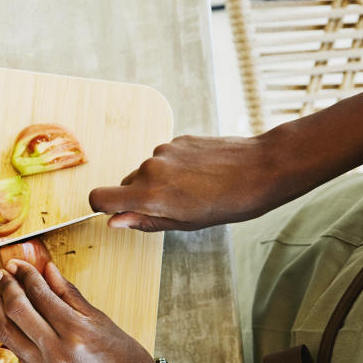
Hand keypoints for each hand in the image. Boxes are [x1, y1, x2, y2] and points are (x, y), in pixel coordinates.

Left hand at [0, 259, 153, 362]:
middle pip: (16, 311)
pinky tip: (9, 315)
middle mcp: (56, 351)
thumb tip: (46, 269)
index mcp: (76, 331)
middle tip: (1, 272)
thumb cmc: (123, 355)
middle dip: (5, 286)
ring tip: (0, 292)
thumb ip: (68, 293)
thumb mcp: (100, 319)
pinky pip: (15, 348)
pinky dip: (8, 327)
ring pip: (6, 332)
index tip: (17, 263)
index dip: (25, 274)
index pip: (40, 295)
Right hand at [88, 133, 289, 231]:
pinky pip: (164, 158)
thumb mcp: (185, 223)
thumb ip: (145, 220)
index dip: (102, 207)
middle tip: (172, 206)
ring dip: (160, 182)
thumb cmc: (230, 202)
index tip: (115, 212)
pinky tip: (200, 175)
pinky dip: (174, 168)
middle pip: (125, 184)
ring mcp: (164, 150)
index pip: (99, 197)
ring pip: (147, 171)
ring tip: (192, 190)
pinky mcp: (178, 139)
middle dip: (140, 196)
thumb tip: (115, 221)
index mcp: (149, 194)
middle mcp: (150, 168)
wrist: (262, 168)